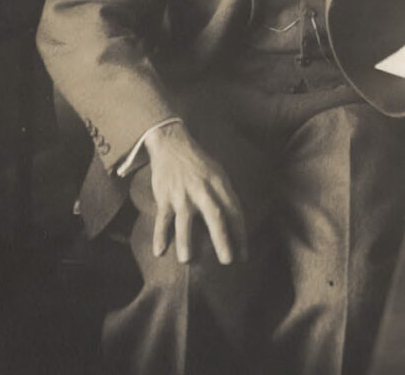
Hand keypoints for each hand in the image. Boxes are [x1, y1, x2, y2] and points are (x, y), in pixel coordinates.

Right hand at [145, 122, 247, 264]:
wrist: (172, 144)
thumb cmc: (199, 162)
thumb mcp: (218, 172)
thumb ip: (225, 194)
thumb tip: (235, 220)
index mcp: (220, 184)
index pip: (234, 211)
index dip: (240, 233)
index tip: (244, 255)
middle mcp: (203, 190)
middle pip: (215, 216)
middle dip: (222, 239)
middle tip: (227, 260)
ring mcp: (182, 194)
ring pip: (185, 220)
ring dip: (186, 241)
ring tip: (187, 260)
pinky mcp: (165, 196)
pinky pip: (162, 218)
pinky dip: (160, 235)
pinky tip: (159, 251)